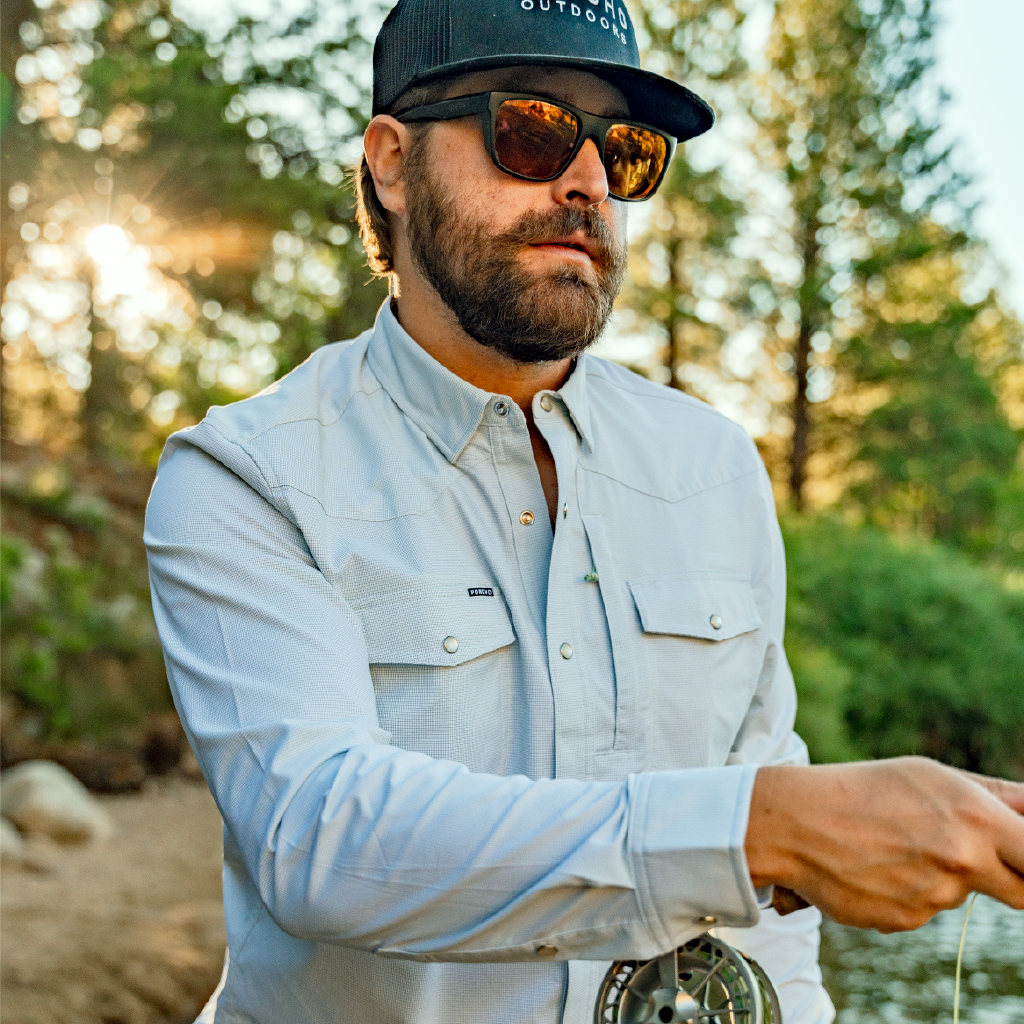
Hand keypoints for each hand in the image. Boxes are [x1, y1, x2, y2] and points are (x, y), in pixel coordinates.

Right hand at [745, 756, 1023, 931]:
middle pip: (1023, 892)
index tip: (1022, 857)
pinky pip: (923, 908)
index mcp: (977, 819)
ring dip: (939, 876)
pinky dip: (906, 891)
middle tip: (968, 855)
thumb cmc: (865, 788)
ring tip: (891, 844)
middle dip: (1008, 878)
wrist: (795, 821)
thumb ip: (994, 799)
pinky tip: (873, 865)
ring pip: (959, 894)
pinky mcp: (908, 921)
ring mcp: (936, 896)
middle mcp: (964, 861)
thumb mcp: (931, 777)